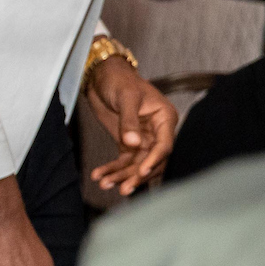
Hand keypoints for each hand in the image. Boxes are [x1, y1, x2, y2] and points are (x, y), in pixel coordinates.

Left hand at [83, 54, 177, 195]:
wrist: (102, 77)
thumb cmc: (119, 81)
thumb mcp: (125, 98)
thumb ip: (129, 121)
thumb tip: (133, 143)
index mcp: (164, 119)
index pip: (164, 145)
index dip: (154, 160)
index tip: (141, 172)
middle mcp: (157, 132)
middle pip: (151, 160)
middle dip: (136, 175)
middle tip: (123, 188)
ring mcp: (142, 139)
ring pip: (136, 164)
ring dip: (121, 175)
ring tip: (105, 184)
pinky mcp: (128, 143)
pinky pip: (123, 161)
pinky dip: (112, 169)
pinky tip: (99, 176)